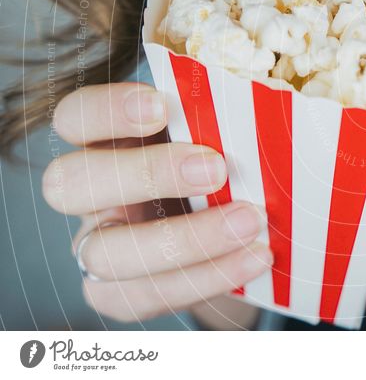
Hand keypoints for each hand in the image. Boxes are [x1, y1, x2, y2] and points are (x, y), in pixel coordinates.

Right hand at [43, 82, 270, 323]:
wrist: (230, 228)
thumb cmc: (218, 163)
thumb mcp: (211, 135)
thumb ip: (214, 124)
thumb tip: (260, 111)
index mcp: (104, 138)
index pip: (73, 115)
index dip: (106, 110)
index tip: (161, 106)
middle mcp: (88, 192)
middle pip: (69, 184)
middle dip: (147, 174)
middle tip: (217, 167)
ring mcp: (97, 246)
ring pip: (106, 253)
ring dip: (186, 240)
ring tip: (251, 222)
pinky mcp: (119, 294)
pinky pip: (150, 295)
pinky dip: (209, 277)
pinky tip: (255, 257)